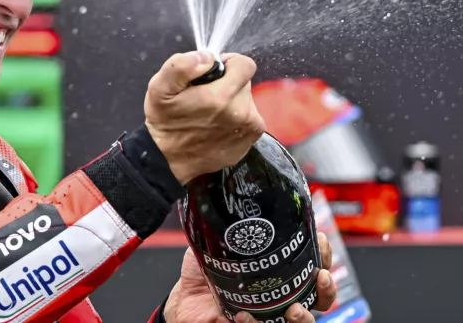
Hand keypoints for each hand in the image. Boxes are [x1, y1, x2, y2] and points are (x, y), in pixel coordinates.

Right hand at [145, 51, 264, 183]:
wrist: (168, 161)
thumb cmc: (164, 122)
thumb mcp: (159, 88)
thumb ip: (181, 66)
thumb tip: (207, 57)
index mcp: (221, 97)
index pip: (245, 65)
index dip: (228, 63)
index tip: (211, 73)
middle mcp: (242, 113)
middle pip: (244, 82)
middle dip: (226, 83)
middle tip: (203, 96)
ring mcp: (249, 130)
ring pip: (246, 100)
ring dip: (231, 100)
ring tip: (208, 113)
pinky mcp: (250, 142)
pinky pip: (248, 118)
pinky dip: (235, 117)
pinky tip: (216, 126)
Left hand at [164, 231, 337, 322]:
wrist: (184, 302)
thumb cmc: (202, 274)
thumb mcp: (215, 245)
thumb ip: (225, 228)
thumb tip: (226, 201)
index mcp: (278, 270)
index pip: (312, 262)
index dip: (322, 253)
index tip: (319, 239)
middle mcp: (281, 294)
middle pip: (320, 295)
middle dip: (327, 286)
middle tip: (321, 276)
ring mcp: (271, 314)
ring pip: (304, 320)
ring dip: (305, 315)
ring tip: (294, 308)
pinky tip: (244, 315)